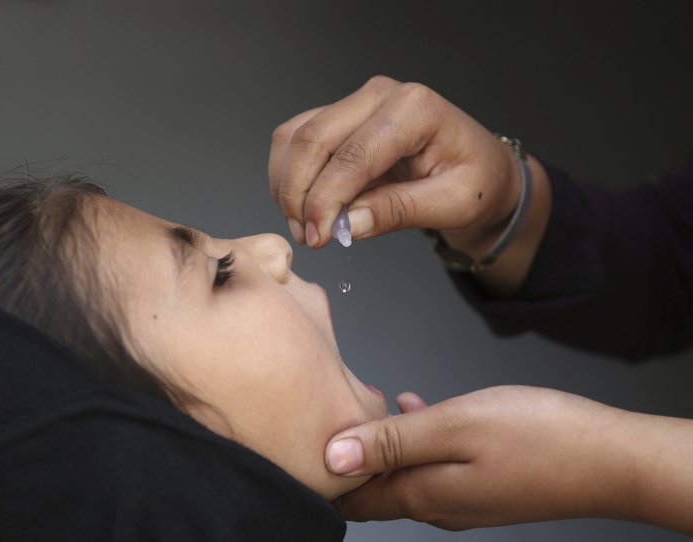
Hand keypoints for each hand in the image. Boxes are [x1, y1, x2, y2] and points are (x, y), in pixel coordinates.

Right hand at [269, 75, 520, 248]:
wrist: (481, 169)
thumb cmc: (475, 181)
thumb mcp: (452, 204)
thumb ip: (399, 211)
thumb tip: (346, 224)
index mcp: (414, 109)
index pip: (353, 155)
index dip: (326, 199)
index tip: (317, 238)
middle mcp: (380, 96)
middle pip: (313, 139)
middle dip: (299, 193)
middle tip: (307, 237)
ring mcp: (356, 103)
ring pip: (295, 136)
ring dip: (287, 184)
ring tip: (305, 226)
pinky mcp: (340, 117)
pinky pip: (296, 139)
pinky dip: (288, 175)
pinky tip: (303, 206)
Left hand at [325, 386, 692, 532]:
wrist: (611, 459)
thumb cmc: (540, 438)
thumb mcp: (455, 427)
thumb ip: (392, 442)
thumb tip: (333, 458)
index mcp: (424, 495)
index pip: (355, 499)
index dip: (325, 476)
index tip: (304, 445)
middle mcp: (440, 504)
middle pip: (376, 487)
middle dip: (350, 456)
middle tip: (330, 416)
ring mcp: (465, 496)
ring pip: (404, 471)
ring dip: (382, 443)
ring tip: (367, 404)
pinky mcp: (485, 482)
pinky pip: (435, 461)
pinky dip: (415, 436)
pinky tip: (414, 406)